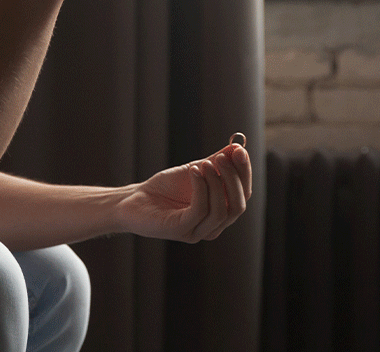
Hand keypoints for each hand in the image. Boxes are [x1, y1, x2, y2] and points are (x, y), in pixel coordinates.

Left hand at [117, 145, 252, 242]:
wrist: (135, 199)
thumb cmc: (166, 187)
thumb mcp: (196, 170)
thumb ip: (217, 162)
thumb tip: (238, 148)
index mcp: (221, 211)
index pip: (244, 194)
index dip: (244, 172)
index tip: (239, 150)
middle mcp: (213, 226)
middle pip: (238, 206)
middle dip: (234, 179)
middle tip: (223, 157)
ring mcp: (198, 231)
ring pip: (221, 211)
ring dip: (216, 183)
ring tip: (203, 164)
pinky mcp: (182, 231)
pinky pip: (200, 210)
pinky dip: (201, 188)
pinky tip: (193, 171)